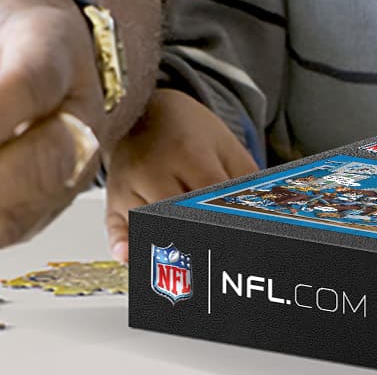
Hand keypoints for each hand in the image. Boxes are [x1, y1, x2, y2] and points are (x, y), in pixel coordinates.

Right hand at [102, 88, 258, 256]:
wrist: (145, 109)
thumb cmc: (188, 131)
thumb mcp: (226, 146)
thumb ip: (246, 181)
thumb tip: (264, 216)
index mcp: (187, 152)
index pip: (208, 196)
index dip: (225, 220)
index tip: (240, 239)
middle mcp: (152, 168)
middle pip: (174, 214)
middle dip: (197, 236)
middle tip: (217, 259)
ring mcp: (128, 184)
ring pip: (146, 224)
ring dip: (167, 246)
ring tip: (189, 267)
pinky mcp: (112, 198)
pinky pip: (114, 227)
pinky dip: (122, 244)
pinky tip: (130, 257)